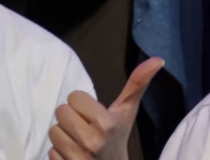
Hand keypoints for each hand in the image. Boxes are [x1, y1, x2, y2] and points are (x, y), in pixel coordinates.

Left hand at [49, 59, 163, 159]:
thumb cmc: (118, 135)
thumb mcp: (128, 110)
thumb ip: (138, 83)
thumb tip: (159, 59)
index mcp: (106, 123)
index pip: (74, 97)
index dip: (82, 103)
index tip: (92, 112)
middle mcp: (91, 141)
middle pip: (61, 112)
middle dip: (71, 117)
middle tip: (84, 125)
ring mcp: (77, 157)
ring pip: (53, 131)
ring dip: (63, 134)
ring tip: (78, 139)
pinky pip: (50, 151)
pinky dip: (59, 152)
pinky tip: (72, 153)